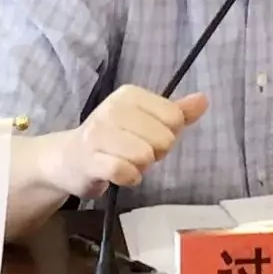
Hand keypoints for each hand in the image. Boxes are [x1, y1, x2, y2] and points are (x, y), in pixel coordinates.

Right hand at [35, 84, 208, 199]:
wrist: (68, 158)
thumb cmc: (114, 138)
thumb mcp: (145, 119)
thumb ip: (177, 111)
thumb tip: (204, 100)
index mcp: (130, 94)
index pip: (174, 117)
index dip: (168, 133)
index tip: (149, 136)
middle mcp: (113, 108)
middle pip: (163, 139)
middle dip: (155, 152)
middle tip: (135, 151)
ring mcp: (98, 133)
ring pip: (145, 156)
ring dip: (141, 167)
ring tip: (126, 161)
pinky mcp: (89, 159)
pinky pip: (126, 172)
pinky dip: (129, 178)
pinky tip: (121, 174)